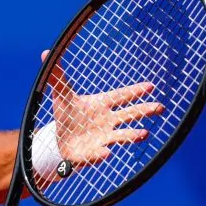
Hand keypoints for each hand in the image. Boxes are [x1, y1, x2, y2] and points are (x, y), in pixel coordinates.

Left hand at [42, 50, 164, 166]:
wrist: (62, 141)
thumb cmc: (67, 115)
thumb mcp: (61, 95)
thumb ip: (57, 76)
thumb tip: (45, 52)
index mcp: (102, 104)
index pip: (121, 96)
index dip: (134, 91)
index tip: (150, 86)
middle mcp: (108, 121)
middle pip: (130, 114)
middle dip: (144, 110)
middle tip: (160, 107)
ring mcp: (104, 137)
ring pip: (122, 136)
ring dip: (133, 135)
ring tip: (144, 133)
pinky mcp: (94, 153)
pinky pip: (99, 153)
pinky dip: (102, 153)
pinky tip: (106, 152)